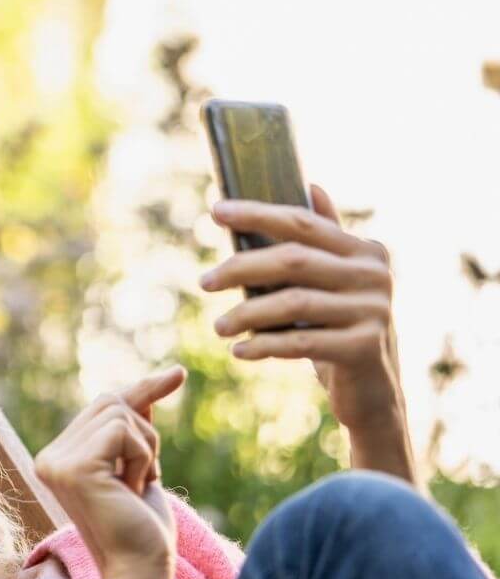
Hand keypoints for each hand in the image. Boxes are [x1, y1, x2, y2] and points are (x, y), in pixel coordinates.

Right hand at [34, 366, 185, 578]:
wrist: (140, 570)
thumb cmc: (142, 527)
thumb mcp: (140, 466)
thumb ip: (135, 429)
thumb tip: (154, 382)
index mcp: (57, 458)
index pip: (102, 406)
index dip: (141, 391)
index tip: (178, 374)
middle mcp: (48, 457)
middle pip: (110, 402)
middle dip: (144, 433)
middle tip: (146, 477)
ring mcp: (57, 462)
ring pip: (119, 413)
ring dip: (146, 448)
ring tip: (137, 487)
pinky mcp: (75, 468)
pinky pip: (124, 431)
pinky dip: (144, 456)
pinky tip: (134, 489)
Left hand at [200, 184, 414, 479]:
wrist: (373, 393)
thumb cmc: (341, 329)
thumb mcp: (337, 283)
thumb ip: (325, 240)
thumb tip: (311, 185)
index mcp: (365, 250)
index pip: (302, 222)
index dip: (257, 214)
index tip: (214, 211)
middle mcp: (374, 274)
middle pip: (293, 259)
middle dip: (241, 267)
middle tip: (204, 282)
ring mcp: (373, 311)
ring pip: (293, 302)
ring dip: (247, 314)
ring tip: (218, 326)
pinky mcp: (364, 348)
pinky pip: (300, 342)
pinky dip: (264, 345)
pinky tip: (239, 352)